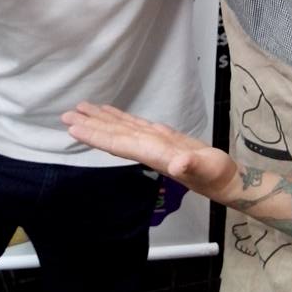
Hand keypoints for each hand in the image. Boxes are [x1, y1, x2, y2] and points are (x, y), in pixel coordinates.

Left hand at [62, 102, 240, 205]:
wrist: (225, 182)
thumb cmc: (217, 175)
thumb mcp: (207, 168)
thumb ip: (192, 165)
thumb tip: (179, 164)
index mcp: (152, 153)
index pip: (118, 143)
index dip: (96, 135)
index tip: (74, 128)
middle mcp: (147, 148)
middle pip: (113, 135)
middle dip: (90, 126)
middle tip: (66, 115)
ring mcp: (153, 143)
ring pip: (121, 129)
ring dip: (100, 120)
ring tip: (81, 110)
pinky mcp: (161, 138)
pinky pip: (134, 126)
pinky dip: (120, 119)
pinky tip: (110, 114)